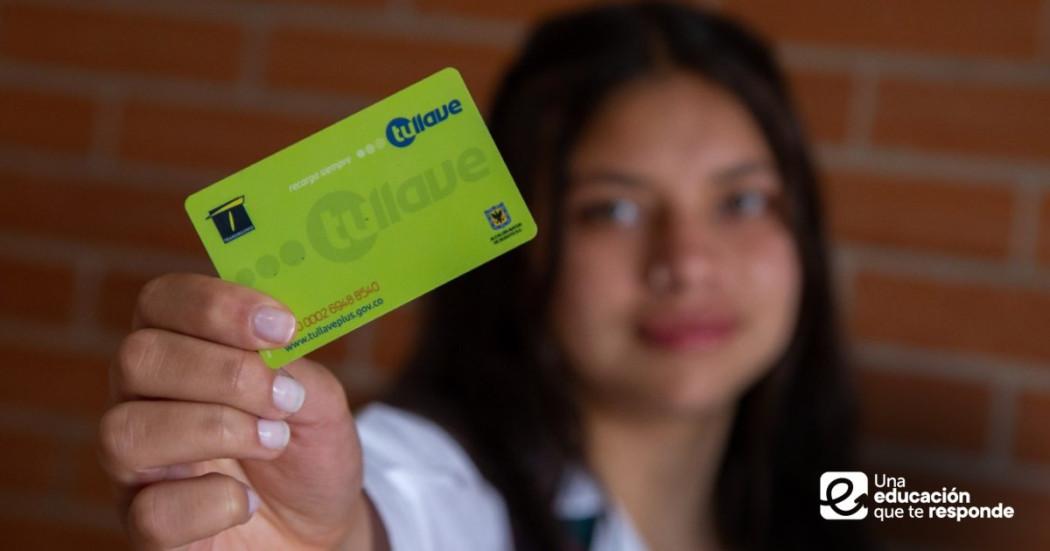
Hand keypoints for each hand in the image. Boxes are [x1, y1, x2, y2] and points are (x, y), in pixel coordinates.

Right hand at [98, 273, 385, 549]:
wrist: (320, 526)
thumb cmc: (307, 449)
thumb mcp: (319, 400)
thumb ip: (294, 369)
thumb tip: (271, 351)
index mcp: (181, 349)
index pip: (161, 301)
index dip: (216, 306)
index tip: (282, 327)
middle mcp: (144, 399)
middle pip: (138, 358)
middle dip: (224, 373)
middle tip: (283, 398)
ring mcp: (138, 465)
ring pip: (126, 432)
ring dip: (215, 430)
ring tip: (274, 440)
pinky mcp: (147, 526)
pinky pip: (149, 512)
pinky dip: (210, 503)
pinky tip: (248, 500)